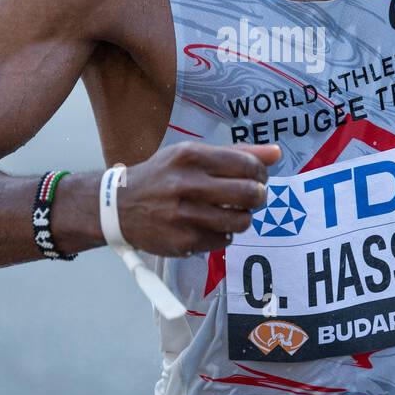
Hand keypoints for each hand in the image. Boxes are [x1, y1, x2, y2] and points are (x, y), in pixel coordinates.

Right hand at [117, 141, 281, 256]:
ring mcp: (184, 215)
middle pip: (250, 194)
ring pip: (242, 221)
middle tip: (251, 198)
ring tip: (231, 212)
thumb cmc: (161, 177)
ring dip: (243, 218)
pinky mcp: (182, 240)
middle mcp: (186, 183)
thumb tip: (276, 153)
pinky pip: (224, 239)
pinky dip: (223, 233)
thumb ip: (236, 153)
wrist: (118, 206)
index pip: (248, 165)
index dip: (261, 174)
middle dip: (258, 197)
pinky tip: (209, 224)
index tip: (258, 178)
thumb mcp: (192, 155)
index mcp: (191, 156)